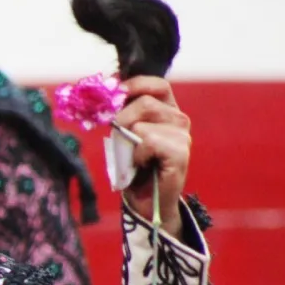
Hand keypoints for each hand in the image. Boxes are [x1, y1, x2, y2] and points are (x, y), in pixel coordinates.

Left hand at [115, 76, 190, 237]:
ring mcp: (182, 136)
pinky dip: (137, 154)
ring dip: (128, 141)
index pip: (157, 84)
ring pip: (142, 124)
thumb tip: (103, 92)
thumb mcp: (123, 133)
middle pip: (145, 103)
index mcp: (167, 110)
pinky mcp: (180, 153)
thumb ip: (120, 112)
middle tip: (117, 137)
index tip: (114, 95)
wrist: (145, 200)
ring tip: (133, 156)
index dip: (135, 85)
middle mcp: (178, 119)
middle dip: (121, 119)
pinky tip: (141, 164)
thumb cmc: (133, 165)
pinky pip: (149, 142)